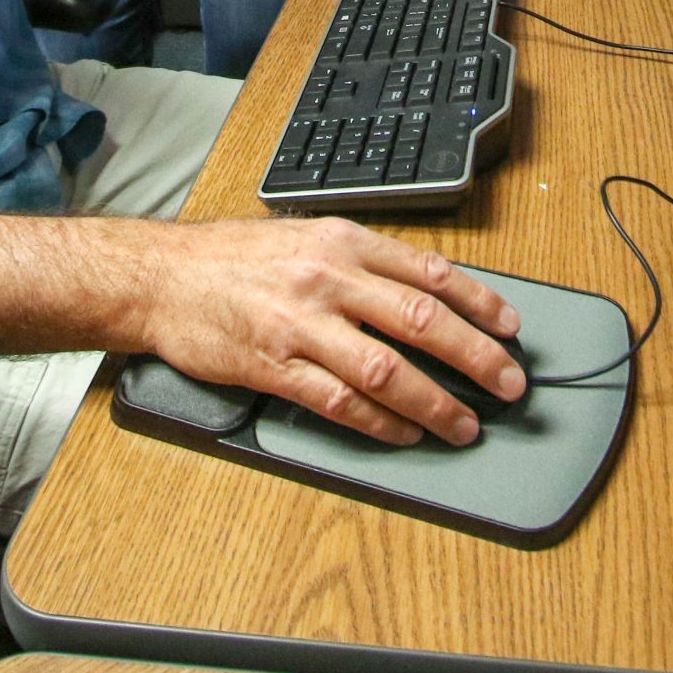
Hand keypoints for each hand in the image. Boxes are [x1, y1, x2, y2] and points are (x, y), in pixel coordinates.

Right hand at [138, 217, 524, 444]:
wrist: (162, 276)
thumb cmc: (233, 259)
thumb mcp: (307, 238)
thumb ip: (362, 264)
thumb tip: (427, 297)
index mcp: (344, 241)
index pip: (430, 272)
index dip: (480, 302)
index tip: (511, 328)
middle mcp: (328, 278)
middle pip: (422, 321)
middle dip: (476, 357)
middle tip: (509, 385)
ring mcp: (301, 325)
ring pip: (387, 369)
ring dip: (434, 403)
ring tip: (463, 426)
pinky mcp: (274, 366)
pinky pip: (339, 402)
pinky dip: (380, 423)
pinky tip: (404, 434)